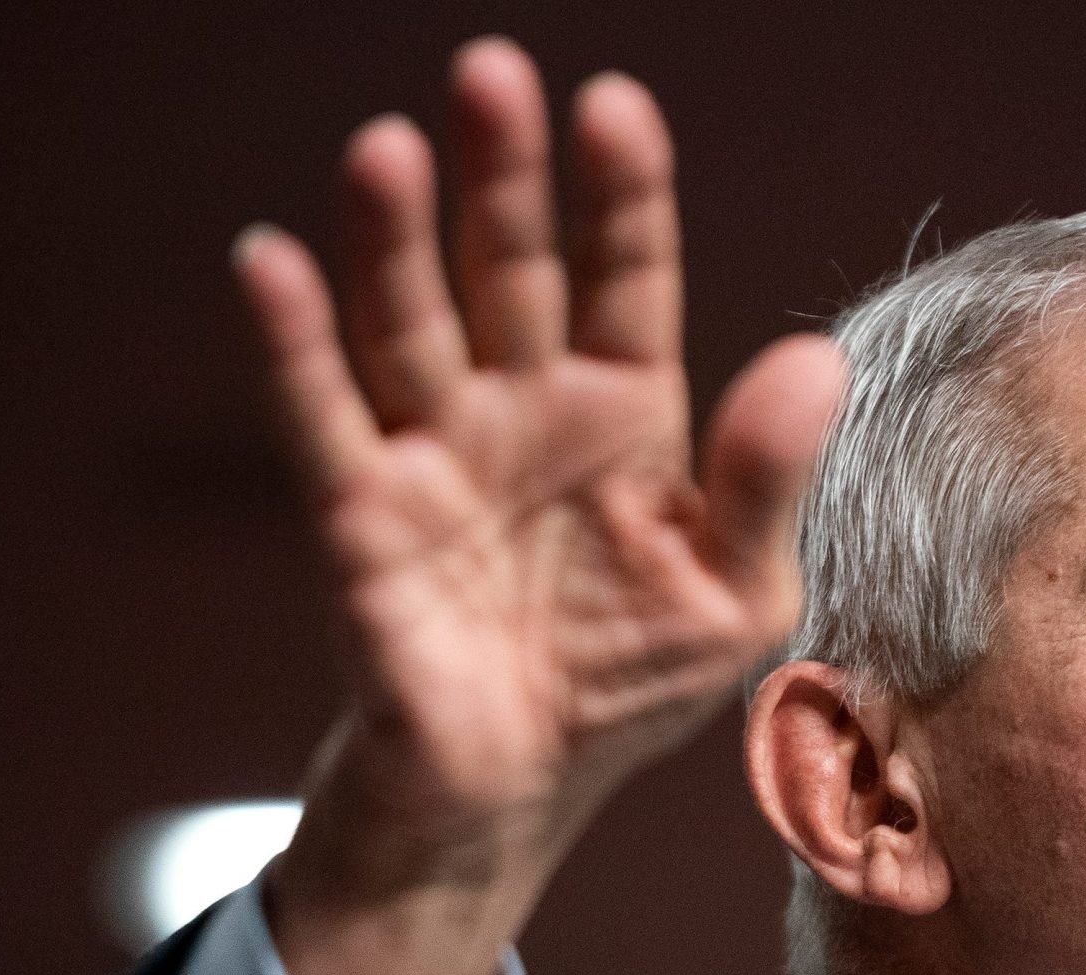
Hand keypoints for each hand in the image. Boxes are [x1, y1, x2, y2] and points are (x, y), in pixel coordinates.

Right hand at [232, 37, 842, 974]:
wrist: (520, 790)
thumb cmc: (629, 683)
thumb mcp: (734, 596)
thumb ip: (766, 481)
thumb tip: (815, 356)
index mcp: (625, 417)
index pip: (625, 282)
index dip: (621, 200)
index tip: (614, 108)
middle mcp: (524, 411)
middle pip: (509, 273)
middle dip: (503, 179)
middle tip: (491, 74)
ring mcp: (437, 455)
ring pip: (410, 325)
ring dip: (392, 241)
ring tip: (386, 149)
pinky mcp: (362, 519)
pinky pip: (323, 421)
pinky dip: (293, 346)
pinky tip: (270, 263)